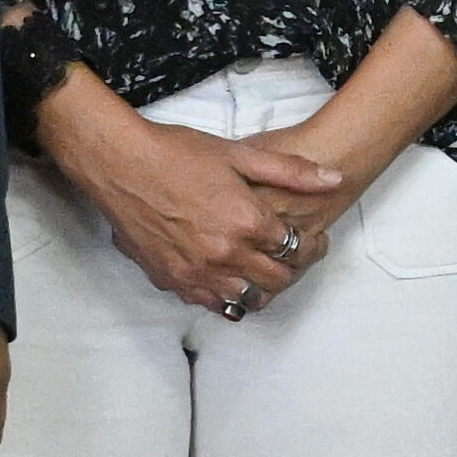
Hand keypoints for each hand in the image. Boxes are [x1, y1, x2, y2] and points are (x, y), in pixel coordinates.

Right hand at [47, 75, 326, 314]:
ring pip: (246, 299)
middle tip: (287, 256)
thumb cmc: (178, 153)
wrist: (120, 163)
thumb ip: (291, 171)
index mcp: (248, 221)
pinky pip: (210, 303)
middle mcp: (226, 254)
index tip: (307, 237)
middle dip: (288, 269)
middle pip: (275, 280)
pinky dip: (224, 296)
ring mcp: (197, 272)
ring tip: (258, 268)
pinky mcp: (172, 280)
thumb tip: (335, 179)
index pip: (295, 248)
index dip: (307, 243)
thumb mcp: (240, 154)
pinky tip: (226, 278)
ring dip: (258, 287)